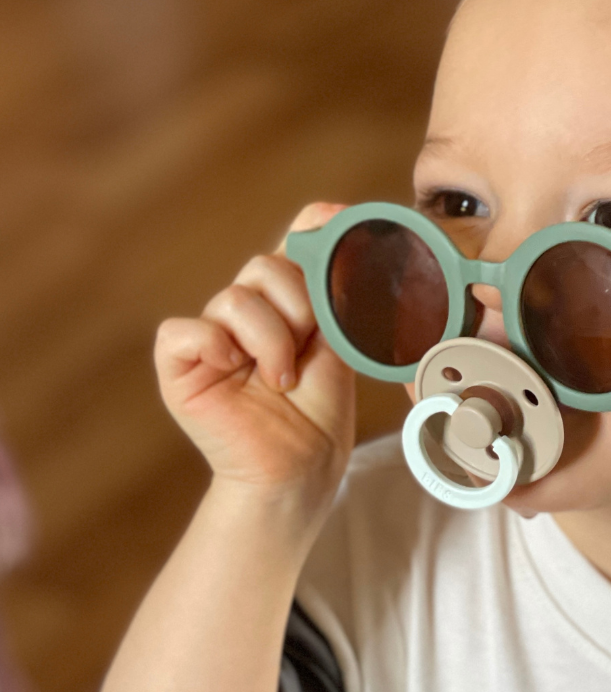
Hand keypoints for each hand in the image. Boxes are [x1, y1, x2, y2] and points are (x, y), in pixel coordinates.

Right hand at [155, 203, 355, 511]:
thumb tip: (348, 245)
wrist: (301, 472)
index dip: (312, 227)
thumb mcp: (340, 350)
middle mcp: (247, 312)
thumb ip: (339, 300)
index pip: (292, 244)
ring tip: (282, 380)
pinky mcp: (180, 366)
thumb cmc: (320, 417)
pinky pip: (184, 331)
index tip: (339, 220)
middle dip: (298, 305)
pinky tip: (237, 371)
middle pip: (265, 266)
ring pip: (233, 298)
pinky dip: (214, 345)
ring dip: (269, 338)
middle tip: (310, 347)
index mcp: (287, 305)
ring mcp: (212, 338)